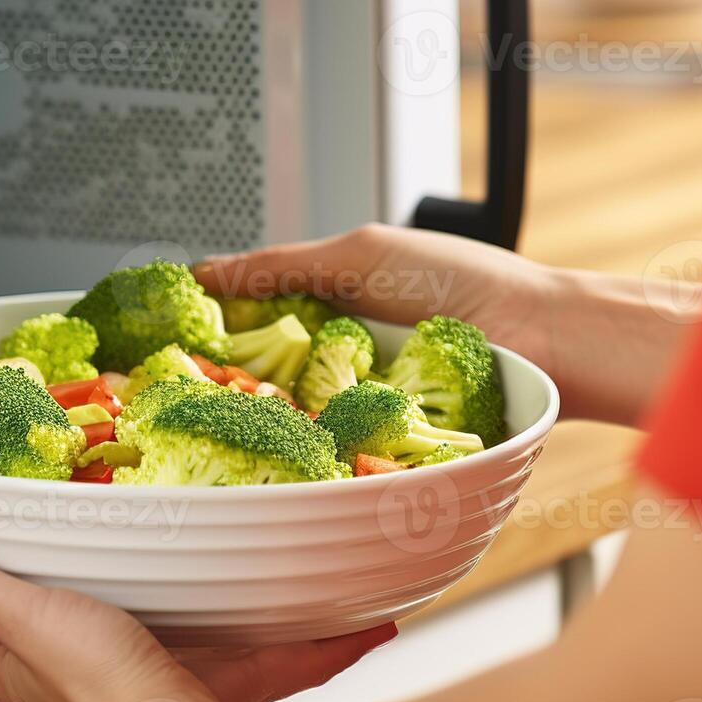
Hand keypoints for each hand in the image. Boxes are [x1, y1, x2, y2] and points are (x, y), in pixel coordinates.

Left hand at [0, 525, 397, 701]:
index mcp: (33, 671)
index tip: (33, 549)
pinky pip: (279, 660)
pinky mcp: (228, 693)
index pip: (1, 636)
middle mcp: (98, 684)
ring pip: (206, 638)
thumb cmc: (99, 691)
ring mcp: (167, 688)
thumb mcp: (21, 615)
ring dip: (242, 610)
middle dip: (146, 593)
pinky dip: (321, 641)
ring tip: (262, 558)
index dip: (10, 596)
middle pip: (109, 629)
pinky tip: (356, 613)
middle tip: (155, 540)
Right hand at [197, 224, 686, 424]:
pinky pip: (331, 445)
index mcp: (333, 303)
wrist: (543, 338)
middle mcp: (341, 355)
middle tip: (174, 393)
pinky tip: (280, 447)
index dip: (207, 332)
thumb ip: (281, 264)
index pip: (251, 321)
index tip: (159, 342)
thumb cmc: (464, 284)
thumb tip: (206, 271)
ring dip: (261, 419)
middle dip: (222, 384)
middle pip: (262, 376)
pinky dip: (307, 445)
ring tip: (216, 423)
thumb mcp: (361, 254)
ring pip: (290, 417)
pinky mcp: (383, 440)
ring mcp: (360, 400)